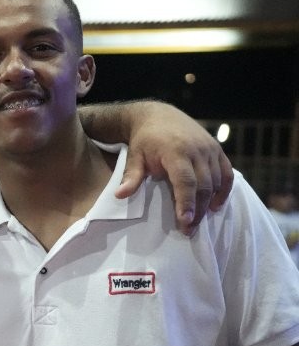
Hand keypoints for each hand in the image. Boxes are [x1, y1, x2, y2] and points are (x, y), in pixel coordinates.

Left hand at [114, 102, 232, 234]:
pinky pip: (226, 173)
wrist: (158, 115)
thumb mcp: (134, 156)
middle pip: (203, 185)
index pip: (185, 181)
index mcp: (176, 151)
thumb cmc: (144, 140)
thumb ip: (131, 176)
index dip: (186, 202)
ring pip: (216, 181)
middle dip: (198, 210)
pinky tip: (216, 205)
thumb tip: (119, 195)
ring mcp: (209, 149)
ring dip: (209, 203)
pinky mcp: (217, 149)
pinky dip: (224, 190)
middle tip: (189, 230)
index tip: (185, 222)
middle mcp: (197, 150)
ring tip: (198, 222)